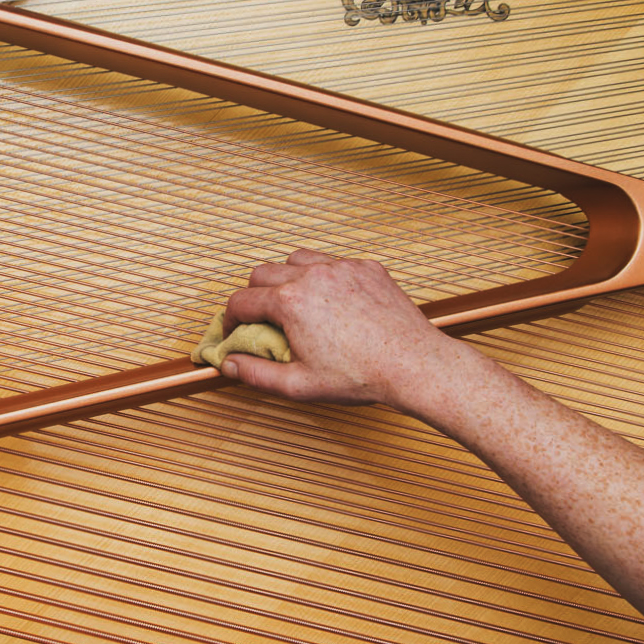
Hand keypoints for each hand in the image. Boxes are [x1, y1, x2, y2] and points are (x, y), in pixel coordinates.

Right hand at [211, 250, 468, 411]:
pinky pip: (334, 263)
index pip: (241, 301)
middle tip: (261, 319)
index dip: (229, 319)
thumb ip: (256, 373)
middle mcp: (314, 276)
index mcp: (291, 302)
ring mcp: (343, 268)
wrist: (414, 365)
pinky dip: (324, 277)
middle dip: (254, 295)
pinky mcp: (368, 268)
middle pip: (262, 272)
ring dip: (286, 278)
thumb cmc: (361, 376)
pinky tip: (331, 302)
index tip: (234, 331)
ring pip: (297, 259)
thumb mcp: (299, 385)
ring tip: (294, 303)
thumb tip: (229, 364)